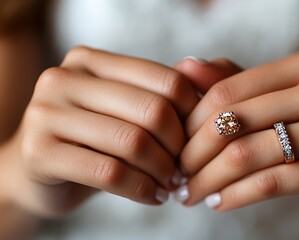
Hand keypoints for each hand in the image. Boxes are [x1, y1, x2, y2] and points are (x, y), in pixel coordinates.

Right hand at [2, 46, 199, 217]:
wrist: (38, 171)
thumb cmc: (92, 139)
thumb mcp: (123, 109)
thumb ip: (158, 93)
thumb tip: (208, 84)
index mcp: (90, 61)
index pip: (167, 80)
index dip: (193, 114)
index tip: (198, 139)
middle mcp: (64, 78)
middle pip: (153, 110)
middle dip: (179, 147)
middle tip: (185, 168)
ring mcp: (46, 112)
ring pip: (133, 142)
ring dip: (163, 171)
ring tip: (170, 183)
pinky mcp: (39, 151)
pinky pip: (110, 172)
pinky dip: (142, 189)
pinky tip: (153, 196)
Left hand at [177, 50, 298, 212]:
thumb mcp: (278, 99)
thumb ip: (234, 81)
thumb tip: (184, 68)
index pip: (229, 90)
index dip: (192, 121)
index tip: (175, 145)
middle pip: (235, 121)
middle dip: (193, 154)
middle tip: (176, 174)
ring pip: (248, 154)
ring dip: (208, 179)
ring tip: (190, 193)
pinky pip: (271, 183)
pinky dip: (234, 196)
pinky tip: (217, 203)